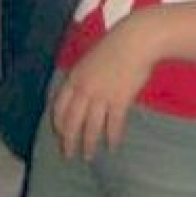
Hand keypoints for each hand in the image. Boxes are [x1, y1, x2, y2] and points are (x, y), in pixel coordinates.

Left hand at [50, 13, 158, 160]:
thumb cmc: (117, 44)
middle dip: (69, 140)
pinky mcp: (120, 101)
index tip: (60, 133)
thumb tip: (83, 93)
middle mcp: (84, 89)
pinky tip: (112, 147)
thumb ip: (85, 76)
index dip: (58, 122)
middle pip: (72, 121)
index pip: (59, 106)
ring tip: (88, 157)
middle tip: (69, 154)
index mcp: (75, 77)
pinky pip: (113, 125)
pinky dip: (112, 138)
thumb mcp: (91, 58)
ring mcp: (101, 96)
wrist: (137, 40)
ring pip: (90, 127)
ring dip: (89, 144)